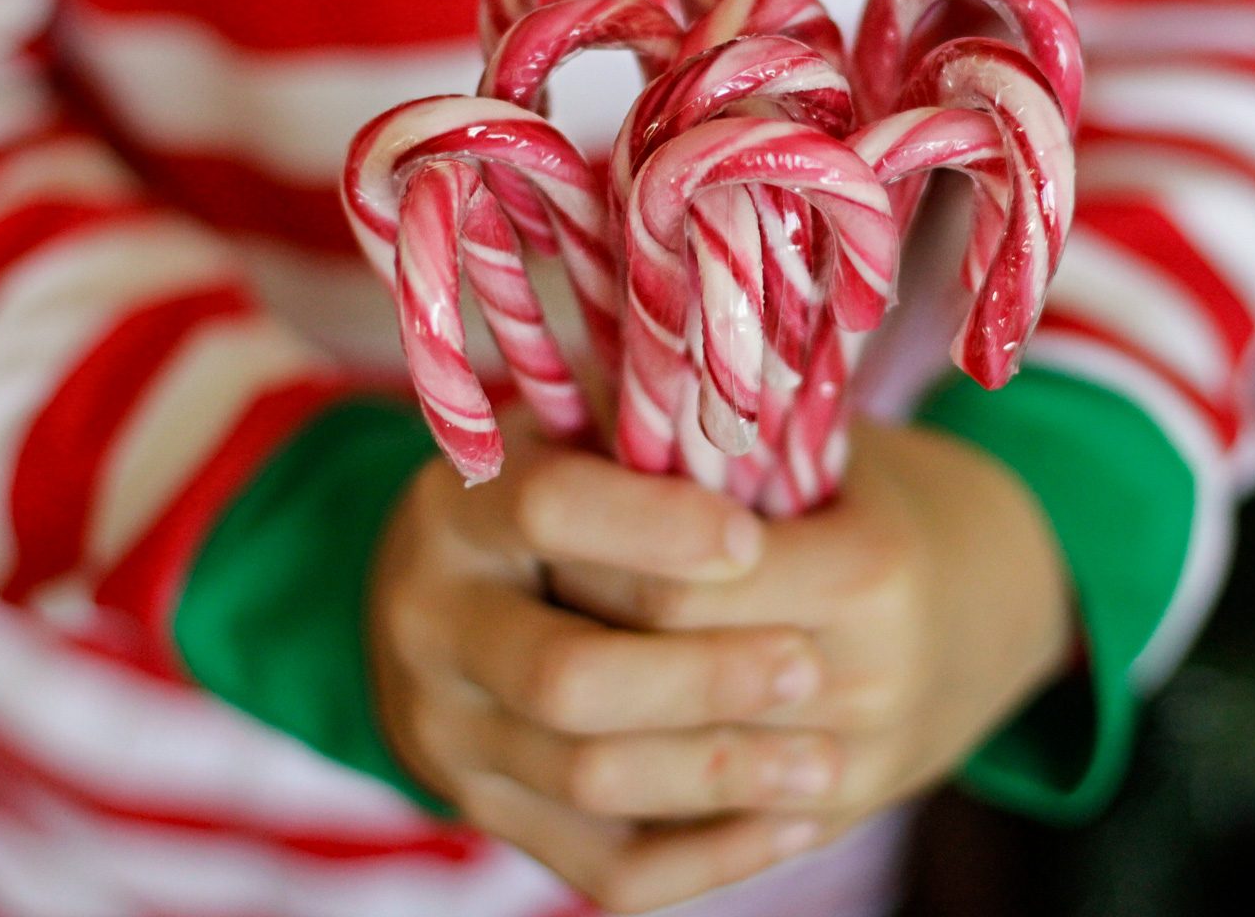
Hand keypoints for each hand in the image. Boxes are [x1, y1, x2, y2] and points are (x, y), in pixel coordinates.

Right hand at [370, 414, 840, 911]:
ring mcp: (446, 733)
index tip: (750, 537)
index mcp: (452, 507)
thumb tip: (745, 387)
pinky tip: (791, 821)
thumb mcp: (584, 434)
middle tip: (806, 665)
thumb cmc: (571, 491)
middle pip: (567, 677)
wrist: (452, 602)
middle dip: (700, 677)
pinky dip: (707, 856)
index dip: (653, 526)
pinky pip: (603, 867)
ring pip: (591, 779)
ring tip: (827, 760)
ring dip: (720, 773)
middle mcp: (426, 622)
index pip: (546, 509)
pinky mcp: (488, 817)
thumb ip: (647, 424)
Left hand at [555, 419, 1075, 842]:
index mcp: (870, 572)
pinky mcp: (827, 828)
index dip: (588, 557)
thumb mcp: (816, 439)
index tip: (545, 519)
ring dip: (564, 723)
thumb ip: (714, 432)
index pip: (670, 588)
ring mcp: (851, 772)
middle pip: (653, 683)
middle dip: (567, 634)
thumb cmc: (877, 493)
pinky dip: (605, 806)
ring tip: (525, 660)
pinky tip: (568, 747)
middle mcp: (868, 682)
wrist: (999, 596)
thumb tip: (575, 402)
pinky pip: (683, 858)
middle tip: (525, 590)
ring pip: (649, 781)